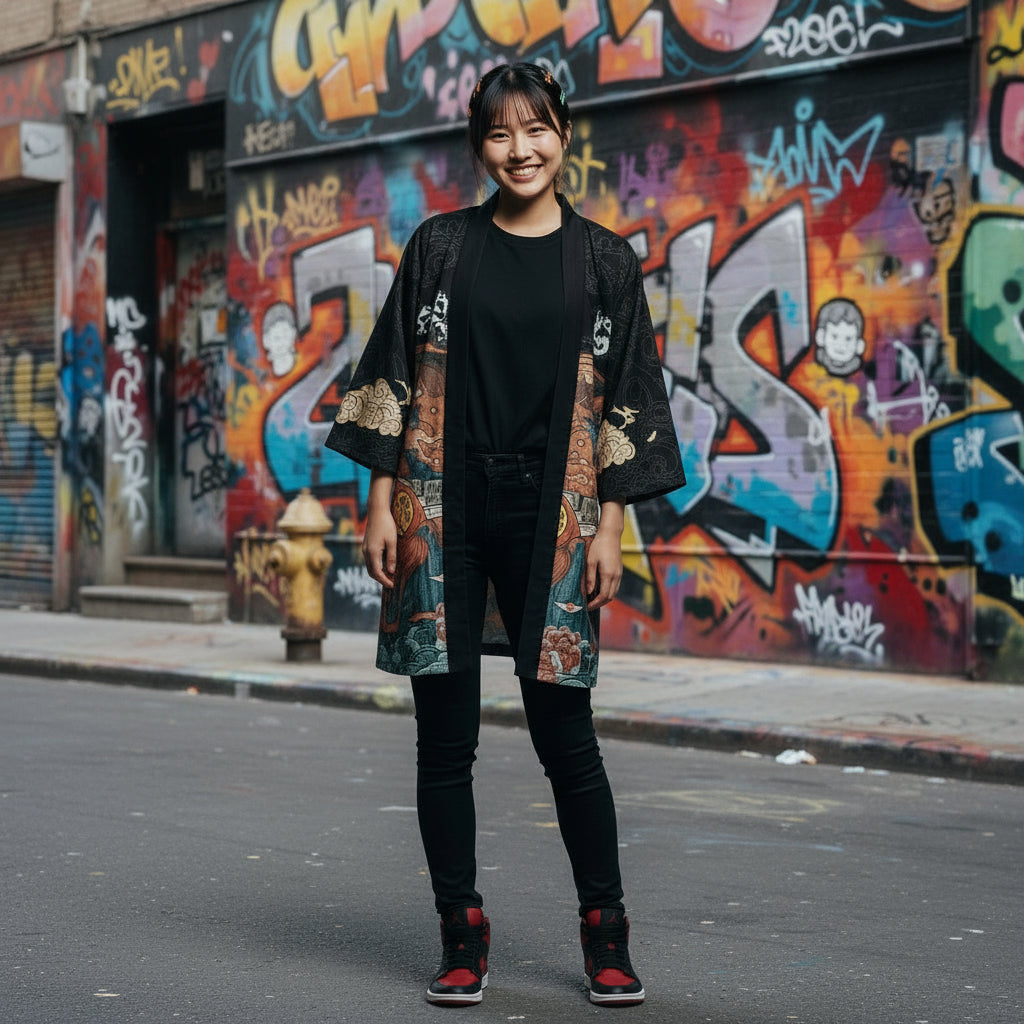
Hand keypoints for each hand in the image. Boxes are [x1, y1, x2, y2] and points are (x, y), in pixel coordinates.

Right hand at [363, 470, 397, 588]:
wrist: (377, 511)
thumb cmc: (386, 525)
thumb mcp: (392, 541)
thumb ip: (391, 557)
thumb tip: (391, 571)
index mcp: (372, 552)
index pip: (377, 573)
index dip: (385, 581)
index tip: (393, 585)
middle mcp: (366, 552)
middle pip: (371, 572)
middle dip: (381, 579)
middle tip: (392, 582)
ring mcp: (364, 548)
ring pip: (370, 567)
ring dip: (378, 573)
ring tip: (390, 575)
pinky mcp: (366, 545)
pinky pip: (370, 560)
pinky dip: (376, 566)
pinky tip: (385, 565)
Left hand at [586, 529, 622, 609]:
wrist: (611, 535)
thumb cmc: (598, 546)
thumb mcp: (590, 561)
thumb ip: (590, 578)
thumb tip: (589, 592)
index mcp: (608, 574)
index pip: (603, 596)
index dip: (595, 603)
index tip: (587, 606)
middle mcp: (616, 576)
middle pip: (610, 597)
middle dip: (600, 604)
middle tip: (589, 606)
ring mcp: (619, 574)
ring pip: (614, 593)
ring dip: (604, 599)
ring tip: (593, 600)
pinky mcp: (620, 571)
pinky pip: (615, 587)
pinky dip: (608, 592)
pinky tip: (600, 591)